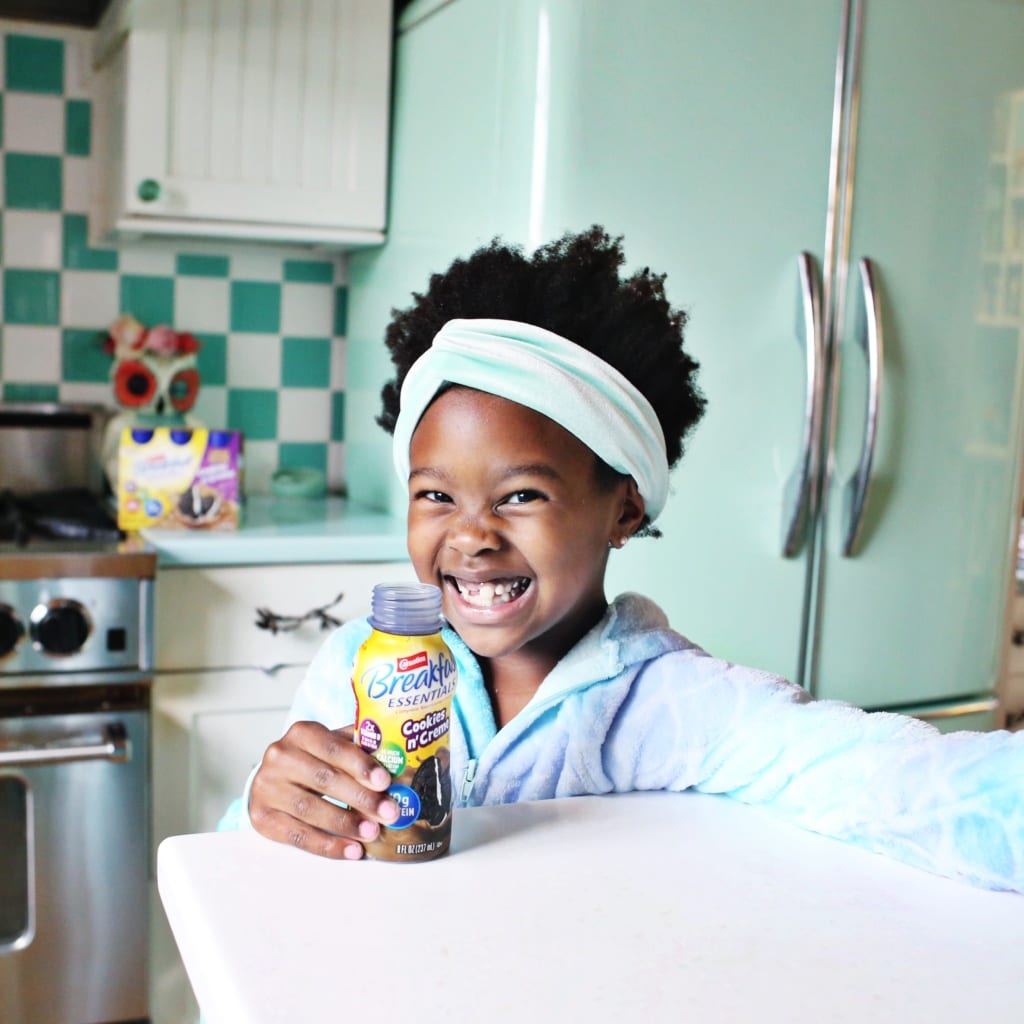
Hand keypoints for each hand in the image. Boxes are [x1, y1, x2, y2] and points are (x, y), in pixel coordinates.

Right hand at [248, 721, 399, 858]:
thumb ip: (358, 747)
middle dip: (361, 798)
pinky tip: (351, 850)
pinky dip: (328, 845)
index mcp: (302, 733)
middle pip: (325, 780)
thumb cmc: (312, 759)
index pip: (334, 748)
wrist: (272, 778)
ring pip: (311, 809)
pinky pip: (298, 836)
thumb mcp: (331, 744)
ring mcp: (267, 788)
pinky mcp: (262, 817)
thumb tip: (396, 756)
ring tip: (372, 832)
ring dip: (346, 824)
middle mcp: (280, 756)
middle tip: (389, 812)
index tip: (385, 781)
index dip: (361, 765)